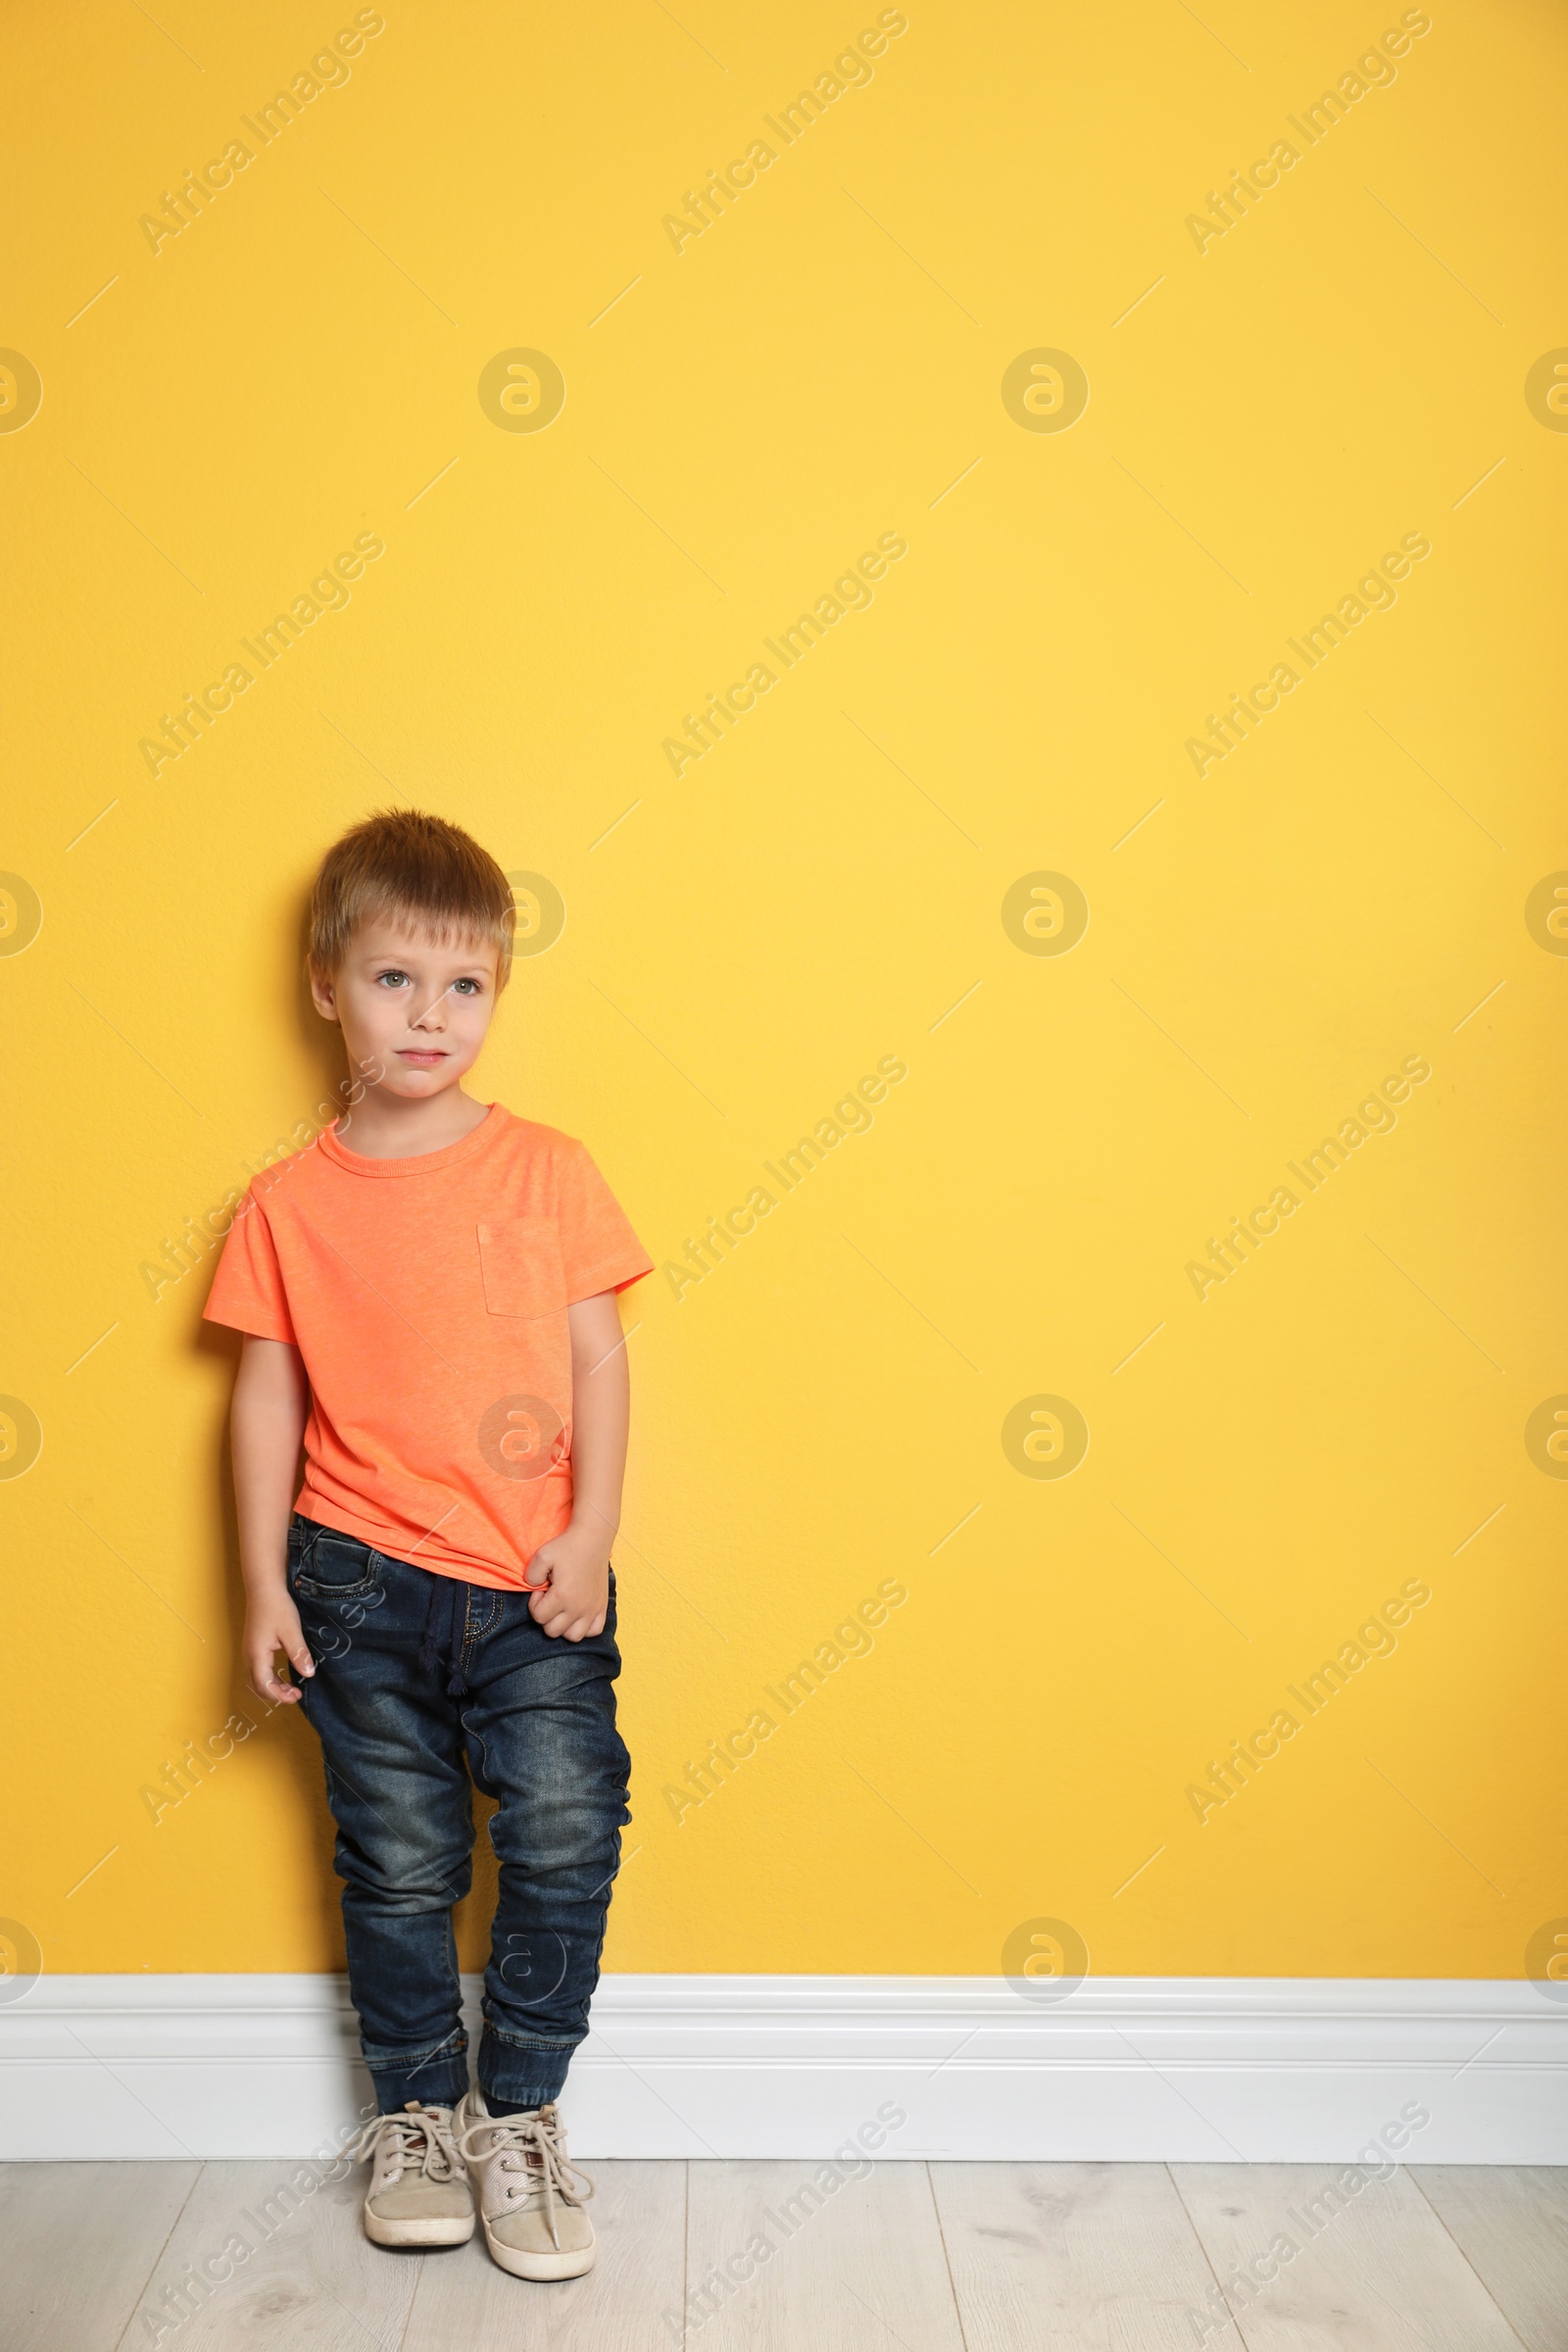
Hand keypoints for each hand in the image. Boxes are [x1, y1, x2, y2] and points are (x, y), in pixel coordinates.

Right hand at [244, 1587, 315, 1703]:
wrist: (264, 1588)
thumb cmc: (277, 1607)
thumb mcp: (291, 1631)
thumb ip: (299, 1654)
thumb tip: (308, 1675)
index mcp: (256, 1655)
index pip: (264, 1686)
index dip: (280, 1696)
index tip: (297, 1695)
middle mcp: (249, 1656)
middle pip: (258, 1686)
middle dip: (276, 1694)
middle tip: (296, 1693)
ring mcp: (249, 1651)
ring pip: (257, 1678)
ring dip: (273, 1687)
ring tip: (291, 1687)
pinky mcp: (253, 1646)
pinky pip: (258, 1669)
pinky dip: (270, 1677)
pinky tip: (283, 1674)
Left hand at [525, 1521, 609, 1640]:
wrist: (592, 1538)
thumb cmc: (566, 1546)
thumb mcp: (541, 1555)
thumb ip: (530, 1576)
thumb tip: (535, 1590)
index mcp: (563, 1596)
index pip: (539, 1617)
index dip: (535, 1604)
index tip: (541, 1590)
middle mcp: (579, 1607)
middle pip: (553, 1631)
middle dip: (546, 1616)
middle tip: (550, 1598)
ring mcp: (593, 1609)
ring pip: (573, 1636)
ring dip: (564, 1626)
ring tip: (562, 1609)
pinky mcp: (602, 1607)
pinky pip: (594, 1631)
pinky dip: (584, 1628)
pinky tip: (578, 1614)